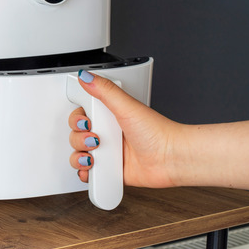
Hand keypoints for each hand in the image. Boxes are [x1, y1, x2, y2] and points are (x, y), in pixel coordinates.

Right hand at [68, 70, 178, 187]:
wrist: (172, 159)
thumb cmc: (158, 133)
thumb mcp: (127, 106)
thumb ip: (105, 90)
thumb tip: (85, 76)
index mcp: (109, 116)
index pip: (81, 115)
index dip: (77, 120)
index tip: (86, 121)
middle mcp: (107, 133)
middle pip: (76, 135)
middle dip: (79, 138)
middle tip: (95, 138)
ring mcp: (108, 153)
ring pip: (78, 154)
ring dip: (79, 156)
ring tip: (94, 156)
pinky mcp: (110, 170)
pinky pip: (89, 172)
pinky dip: (85, 172)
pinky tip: (92, 168)